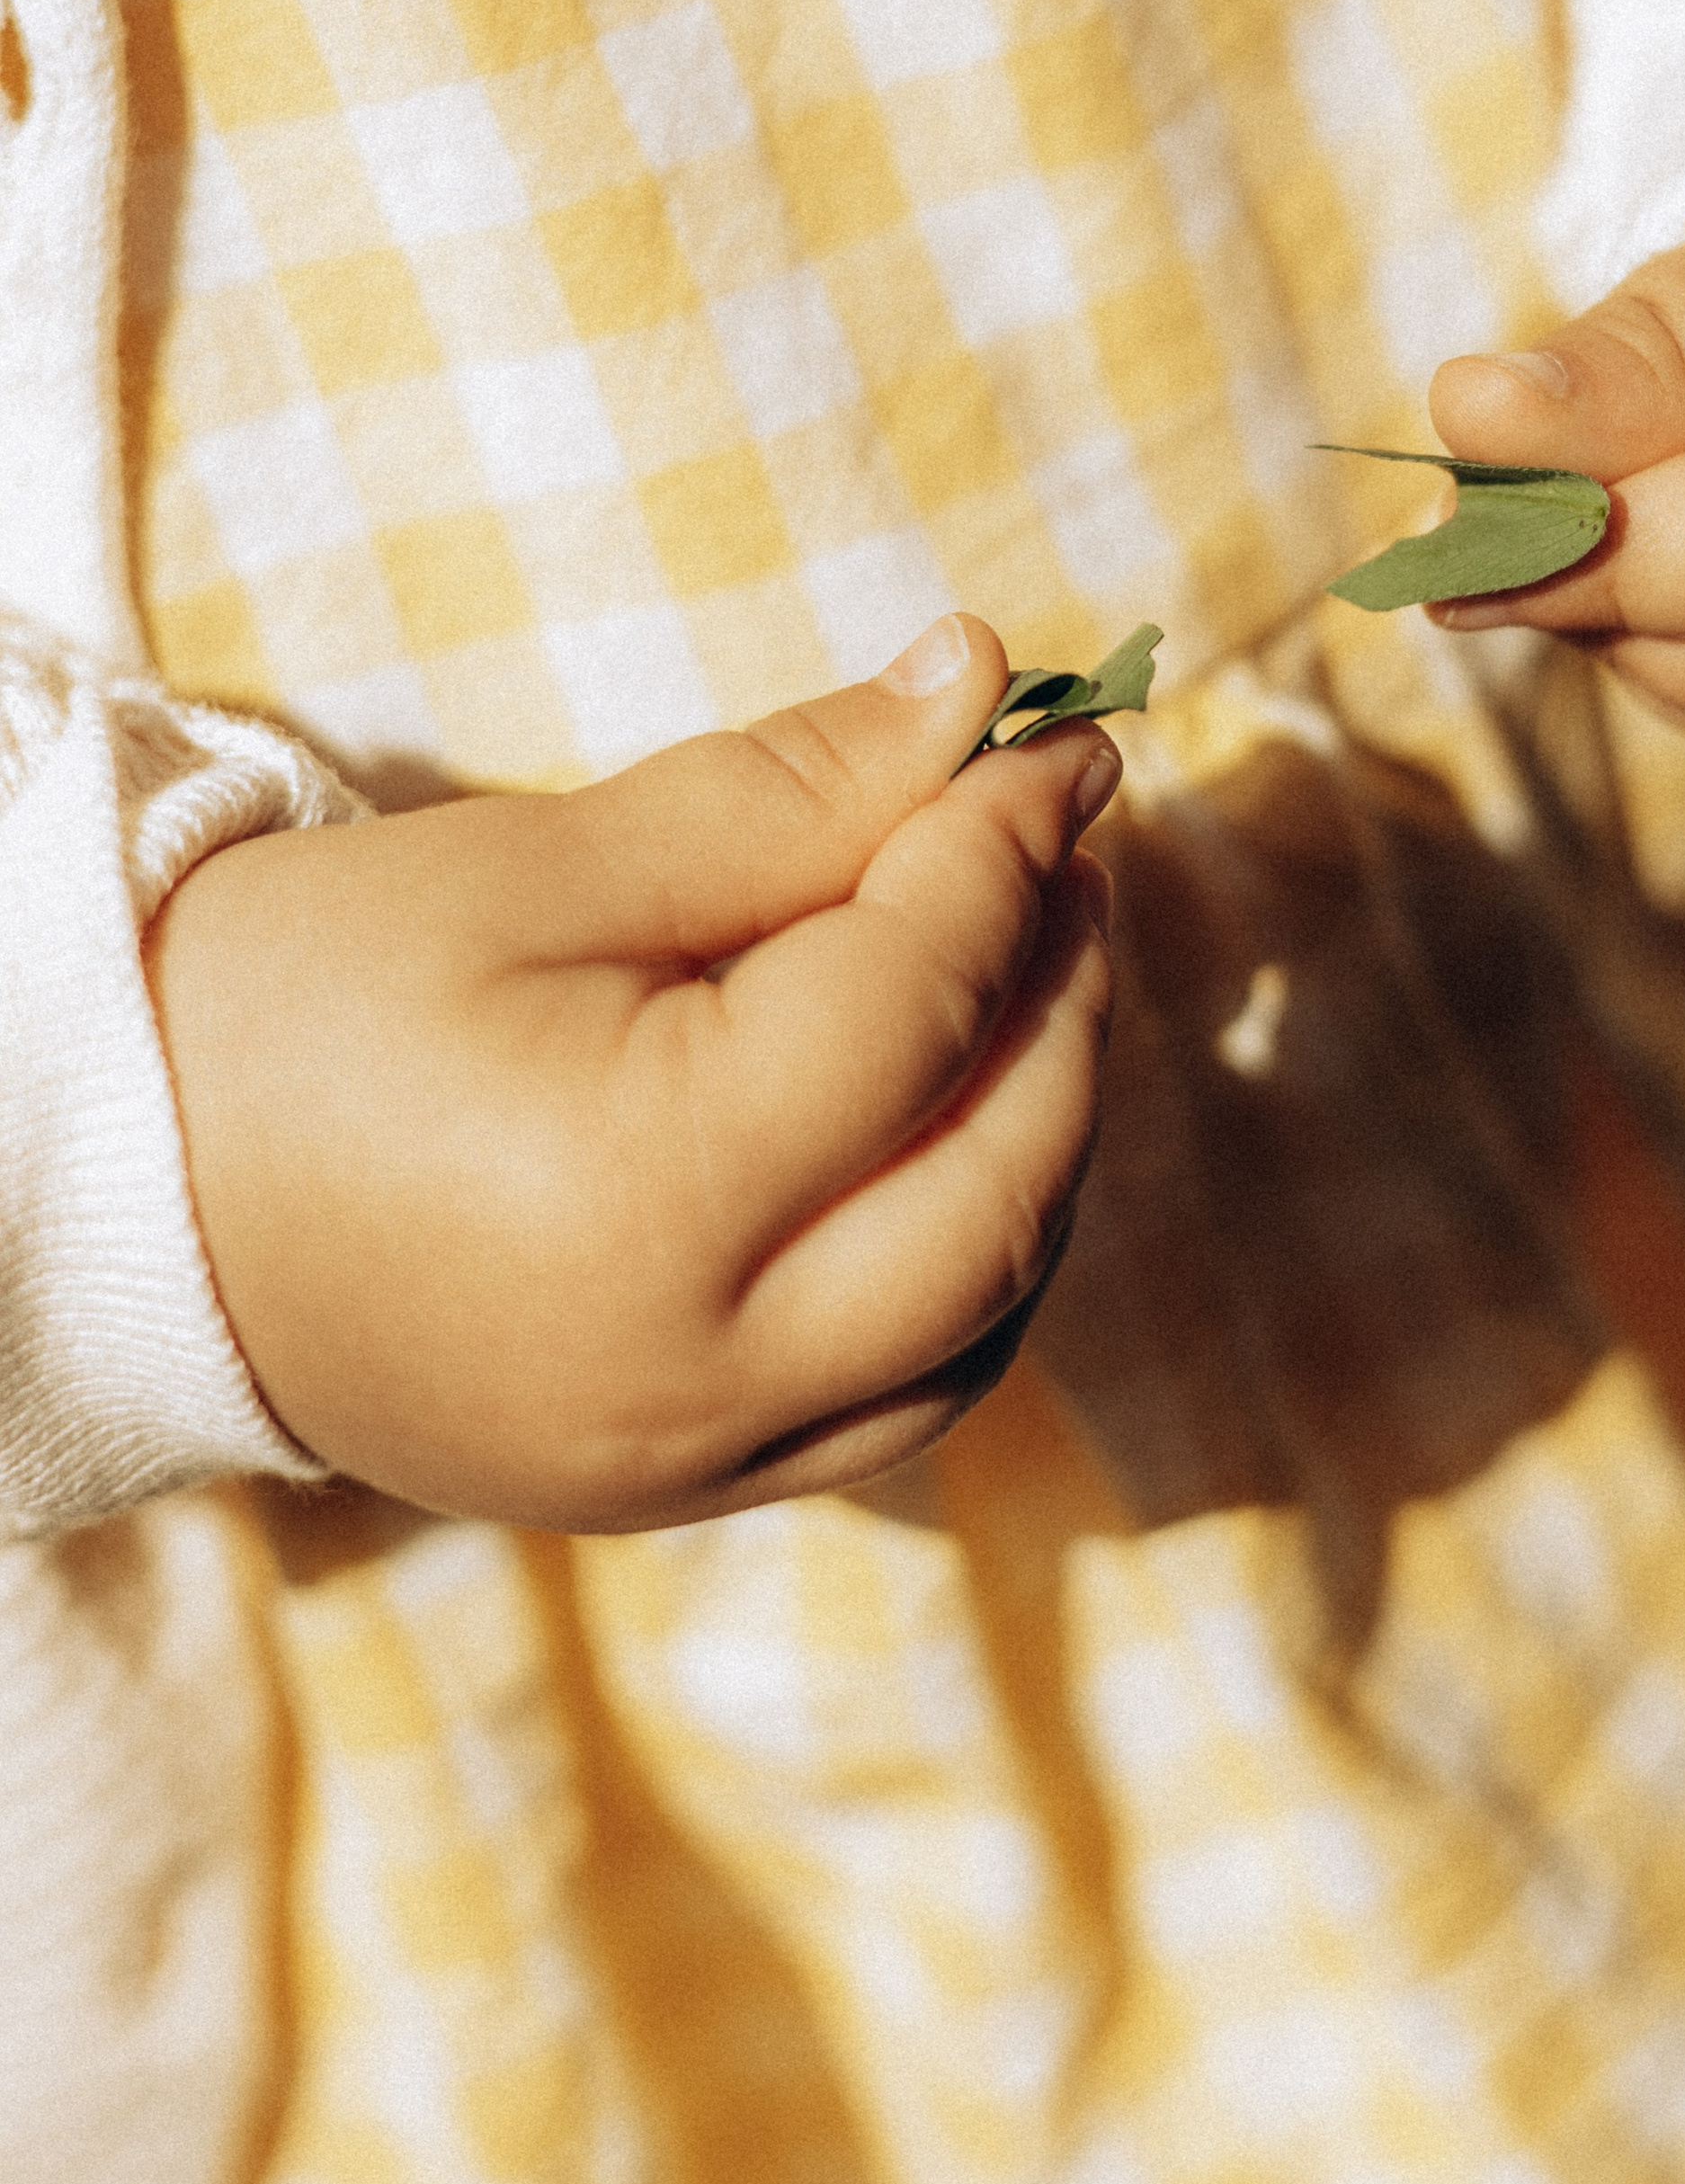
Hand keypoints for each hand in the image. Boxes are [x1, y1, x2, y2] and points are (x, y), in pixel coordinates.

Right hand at [145, 616, 1118, 1527]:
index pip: (918, 1008)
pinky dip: (976, 1258)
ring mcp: (694, 1465)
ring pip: (988, 1313)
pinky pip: (909, 1396)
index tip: (1062, 745)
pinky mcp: (680, 1495)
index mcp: (643, 1201)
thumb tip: (983, 688)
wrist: (123, 1202)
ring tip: (1018, 971)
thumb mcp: (536, 867)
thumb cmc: (301, 1005)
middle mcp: (697, 1375)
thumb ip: (786, 793)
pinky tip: (953, 1126)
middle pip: (1000, 1183)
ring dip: (1043, 1137)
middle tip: (1056, 853)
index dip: (1008, 856)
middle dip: (1061, 999)